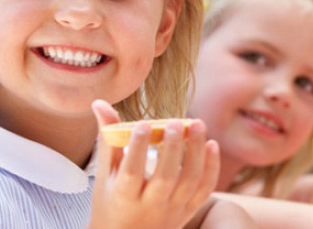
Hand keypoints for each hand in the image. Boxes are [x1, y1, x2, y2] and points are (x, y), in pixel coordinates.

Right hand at [88, 99, 219, 228]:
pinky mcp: (189, 211)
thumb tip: (100, 103)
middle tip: (175, 122)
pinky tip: (211, 144)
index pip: (131, 173)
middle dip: (172, 148)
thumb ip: (109, 139)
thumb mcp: (106, 175)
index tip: (142, 123)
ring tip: (197, 124)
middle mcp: (149, 206)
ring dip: (197, 152)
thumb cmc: (112, 201)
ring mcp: (173, 210)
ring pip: (190, 182)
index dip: (137, 148)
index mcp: (123, 198)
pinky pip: (205, 190)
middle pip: (165, 178)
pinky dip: (212, 167)